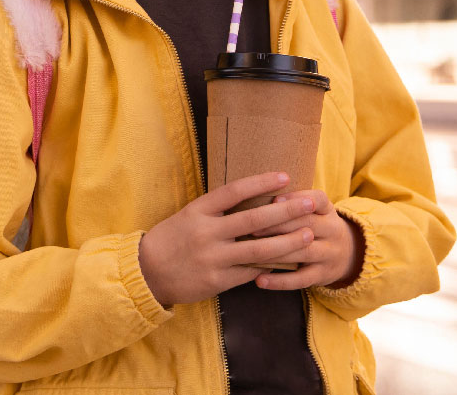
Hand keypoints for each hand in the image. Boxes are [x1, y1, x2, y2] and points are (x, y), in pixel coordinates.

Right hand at [138, 172, 319, 307]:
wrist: (146, 272)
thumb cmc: (171, 239)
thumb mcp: (189, 216)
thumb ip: (217, 210)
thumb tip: (254, 200)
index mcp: (199, 211)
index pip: (234, 191)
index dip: (261, 183)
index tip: (285, 176)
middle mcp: (207, 232)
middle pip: (254, 220)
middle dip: (286, 211)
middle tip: (310, 203)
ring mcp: (213, 258)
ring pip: (259, 250)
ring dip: (288, 242)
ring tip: (308, 234)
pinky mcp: (216, 281)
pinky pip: (250, 273)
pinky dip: (270, 267)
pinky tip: (289, 261)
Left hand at [247, 190, 363, 290]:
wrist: (349, 256)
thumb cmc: (318, 228)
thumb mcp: (315, 212)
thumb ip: (293, 205)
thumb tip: (254, 195)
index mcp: (329, 211)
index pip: (318, 199)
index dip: (297, 198)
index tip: (274, 200)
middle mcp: (333, 231)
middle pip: (307, 224)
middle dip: (278, 224)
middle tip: (251, 227)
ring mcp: (329, 254)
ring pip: (303, 252)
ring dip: (275, 251)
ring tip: (251, 251)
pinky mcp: (322, 275)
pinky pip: (301, 280)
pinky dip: (279, 281)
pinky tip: (259, 280)